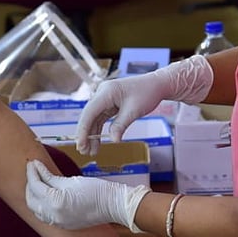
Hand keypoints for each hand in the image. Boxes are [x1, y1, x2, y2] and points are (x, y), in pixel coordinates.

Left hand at [25, 160, 149, 230]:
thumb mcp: (70, 181)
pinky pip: (45, 216)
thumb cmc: (96, 189)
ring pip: (36, 209)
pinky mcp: (63, 225)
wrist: (113, 205)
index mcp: (55, 202)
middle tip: (33, 170)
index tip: (32, 162)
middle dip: (30, 184)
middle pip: (31, 200)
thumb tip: (37, 169)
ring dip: (34, 196)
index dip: (32, 172)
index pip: (36, 186)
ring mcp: (58, 223)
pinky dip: (41, 205)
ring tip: (38, 182)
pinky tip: (44, 195)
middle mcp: (53, 215)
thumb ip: (50, 177)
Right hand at [76, 54, 213, 153]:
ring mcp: (105, 98)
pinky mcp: (109, 104)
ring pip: (93, 119)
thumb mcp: (134, 111)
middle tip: (84, 151)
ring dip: (92, 134)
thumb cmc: (147, 93)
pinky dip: (99, 130)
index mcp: (106, 92)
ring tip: (91, 151)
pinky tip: (97, 142)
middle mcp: (102, 94)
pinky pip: (101, 118)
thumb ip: (121, 125)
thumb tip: (113, 140)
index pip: (89, 112)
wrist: (157, 85)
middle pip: (89, 116)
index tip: (80, 144)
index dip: (83, 129)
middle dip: (85, 134)